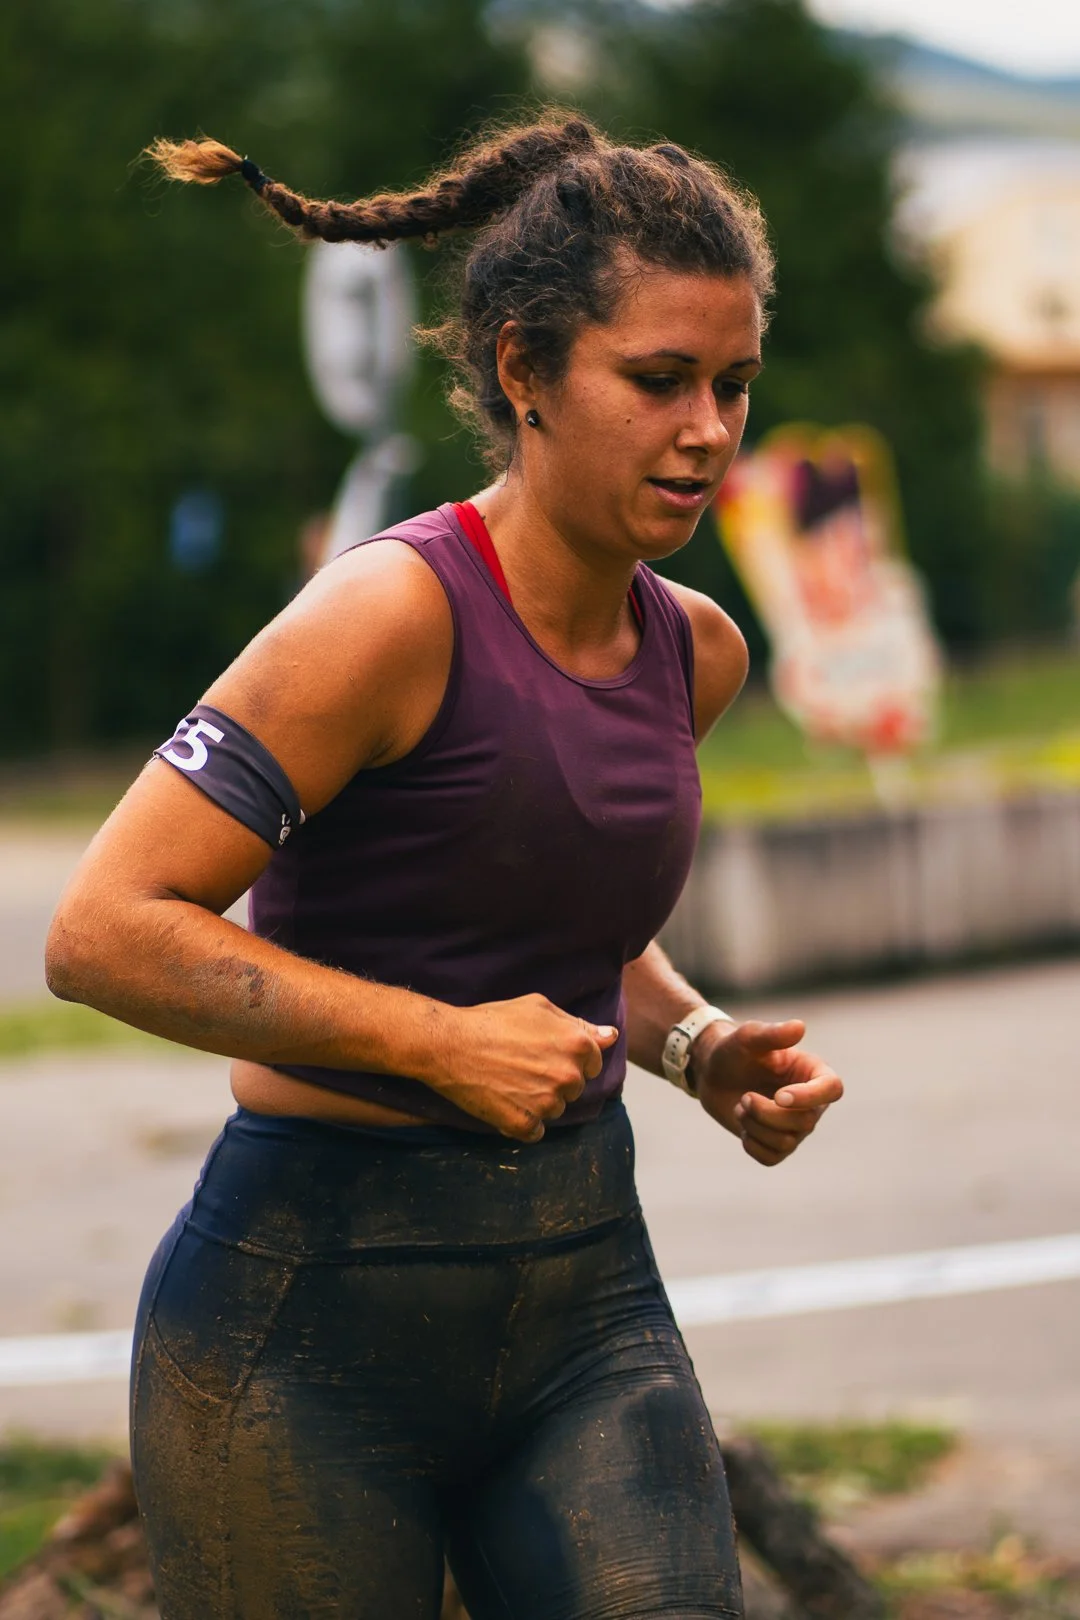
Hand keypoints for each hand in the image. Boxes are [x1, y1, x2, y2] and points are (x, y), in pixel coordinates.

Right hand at [432, 994, 618, 1141]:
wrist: (450, 1044)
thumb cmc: (493, 1020)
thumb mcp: (539, 1007)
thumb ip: (579, 1024)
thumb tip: (611, 1036)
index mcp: (578, 1045)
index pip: (593, 1063)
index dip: (568, 1057)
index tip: (544, 1053)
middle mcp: (569, 1077)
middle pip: (574, 1088)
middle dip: (555, 1079)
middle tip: (523, 1065)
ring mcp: (548, 1104)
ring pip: (556, 1110)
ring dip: (539, 1102)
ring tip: (510, 1081)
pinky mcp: (524, 1125)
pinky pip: (535, 1131)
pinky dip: (522, 1121)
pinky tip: (505, 1101)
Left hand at [694, 1018, 841, 1166]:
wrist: (712, 1072)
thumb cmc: (734, 1050)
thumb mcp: (748, 1037)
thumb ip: (773, 1033)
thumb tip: (800, 1027)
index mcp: (812, 1072)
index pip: (832, 1090)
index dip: (810, 1097)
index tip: (780, 1096)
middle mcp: (811, 1102)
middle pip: (805, 1122)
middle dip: (767, 1113)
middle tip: (744, 1097)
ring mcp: (795, 1126)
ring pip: (786, 1142)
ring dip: (755, 1126)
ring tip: (741, 1106)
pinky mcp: (776, 1143)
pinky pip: (771, 1158)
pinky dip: (751, 1144)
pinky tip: (743, 1124)